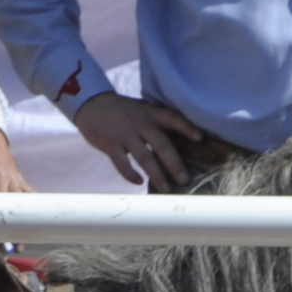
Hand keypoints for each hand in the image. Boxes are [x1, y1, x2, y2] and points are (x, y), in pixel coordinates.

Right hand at [73, 91, 209, 188]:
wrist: (91, 103)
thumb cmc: (123, 111)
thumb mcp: (143, 110)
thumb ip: (158, 124)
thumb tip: (181, 144)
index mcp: (151, 114)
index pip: (172, 118)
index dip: (186, 127)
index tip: (200, 138)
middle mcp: (140, 124)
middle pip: (161, 145)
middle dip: (174, 164)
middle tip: (185, 180)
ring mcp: (124, 134)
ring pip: (144, 157)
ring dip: (156, 174)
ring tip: (166, 188)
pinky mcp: (110, 144)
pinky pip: (122, 163)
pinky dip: (130, 174)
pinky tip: (139, 182)